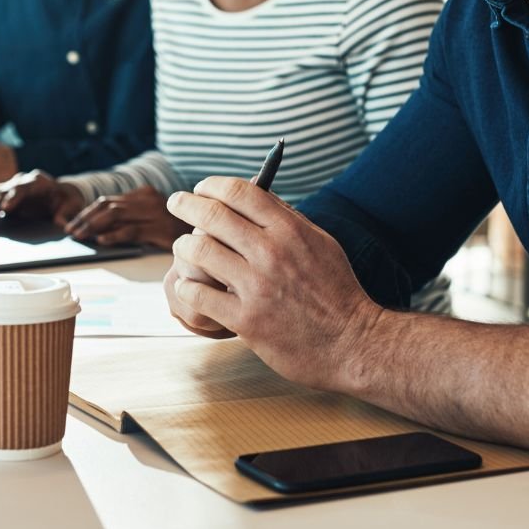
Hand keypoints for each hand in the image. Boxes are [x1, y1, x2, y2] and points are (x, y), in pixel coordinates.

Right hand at [0, 170, 85, 221]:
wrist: (59, 195)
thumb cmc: (67, 200)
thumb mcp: (72, 206)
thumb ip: (67, 214)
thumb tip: (65, 225)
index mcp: (39, 181)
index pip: (24, 187)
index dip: (14, 196)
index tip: (7, 208)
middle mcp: (22, 181)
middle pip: (6, 190)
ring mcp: (12, 187)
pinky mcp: (5, 195)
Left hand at [63, 186, 186, 249]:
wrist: (210, 237)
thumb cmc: (177, 233)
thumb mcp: (153, 219)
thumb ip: (132, 219)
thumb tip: (98, 231)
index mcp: (145, 194)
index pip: (108, 200)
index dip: (87, 212)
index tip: (72, 223)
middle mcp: (149, 200)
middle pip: (109, 206)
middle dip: (85, 219)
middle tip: (70, 231)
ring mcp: (155, 213)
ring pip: (116, 215)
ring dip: (94, 226)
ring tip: (80, 236)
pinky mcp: (161, 229)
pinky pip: (132, 230)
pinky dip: (114, 235)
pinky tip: (102, 242)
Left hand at [165, 176, 381, 388]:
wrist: (353, 344)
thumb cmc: (336, 292)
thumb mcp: (321, 244)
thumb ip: (289, 219)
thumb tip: (257, 194)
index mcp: (291, 230)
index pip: (241, 192)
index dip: (213, 185)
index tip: (201, 188)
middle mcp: (272, 253)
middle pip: (213, 215)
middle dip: (186, 204)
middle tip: (175, 202)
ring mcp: (257, 287)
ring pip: (199, 251)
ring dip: (183, 245)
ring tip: (182, 247)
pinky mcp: (246, 321)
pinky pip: (199, 294)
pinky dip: (187, 285)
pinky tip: (188, 284)